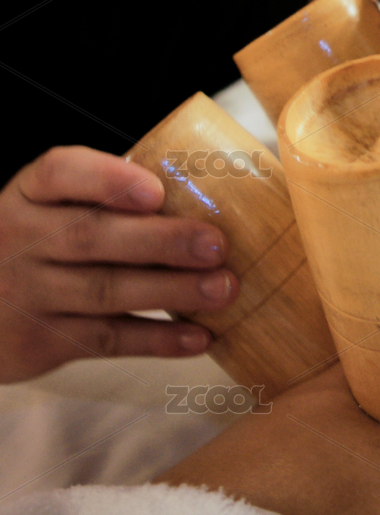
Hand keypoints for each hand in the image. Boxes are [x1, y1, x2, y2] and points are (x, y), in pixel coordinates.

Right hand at [0, 147, 239, 382]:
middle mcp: (22, 239)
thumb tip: (198, 200)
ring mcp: (30, 293)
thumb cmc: (31, 248)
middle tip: (216, 245)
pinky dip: (157, 340)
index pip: (60, 173)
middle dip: (161, 241)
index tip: (156, 191)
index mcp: (29, 194)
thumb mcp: (44, 211)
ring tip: (222, 289)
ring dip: (171, 291)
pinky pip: (106, 339)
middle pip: (93, 237)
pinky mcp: (42, 340)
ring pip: (106, 291)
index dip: (108, 180)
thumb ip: (99, 202)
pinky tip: (200, 336)